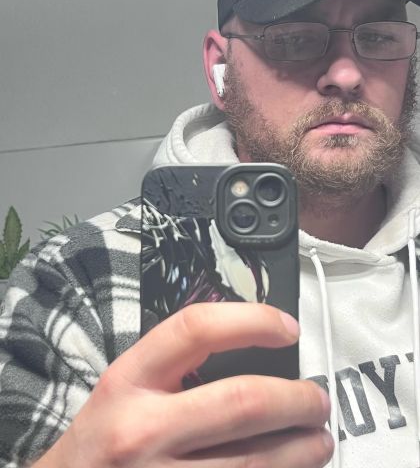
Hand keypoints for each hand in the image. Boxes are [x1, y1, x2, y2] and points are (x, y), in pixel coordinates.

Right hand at [34, 303, 332, 467]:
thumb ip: (176, 367)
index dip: (252, 321)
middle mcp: (142, 430)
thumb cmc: (102, 440)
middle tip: (317, 399)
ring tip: (319, 438)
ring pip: (258, 461)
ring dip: (304, 448)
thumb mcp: (125, 388)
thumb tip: (257, 354)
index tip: (287, 329)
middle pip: (243, 401)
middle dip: (297, 399)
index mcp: (128, 381)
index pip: (196, 329)